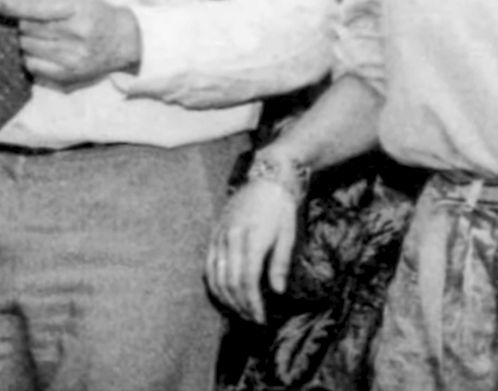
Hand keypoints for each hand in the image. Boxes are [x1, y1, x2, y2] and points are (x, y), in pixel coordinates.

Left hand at [0, 0, 140, 86]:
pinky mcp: (68, 75)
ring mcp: (72, 57)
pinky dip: (31, 55)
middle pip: (27, 27)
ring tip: (47, 35)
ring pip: (27, 46)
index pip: (36, 8)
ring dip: (27, 39)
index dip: (12, 6)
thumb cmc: (92, 12)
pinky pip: (32, 65)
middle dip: (24, 22)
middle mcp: (75, 34)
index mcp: (76, 9)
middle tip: (39, 21)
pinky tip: (46, 50)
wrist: (123, 40)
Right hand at [208, 175, 300, 323]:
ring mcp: (219, 235)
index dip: (252, 303)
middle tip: (252, 319)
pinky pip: (209, 263)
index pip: (247, 280)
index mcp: (251, 239)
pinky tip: (222, 292)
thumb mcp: (288, 234)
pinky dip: (213, 282)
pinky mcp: (214, 233)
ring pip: (215, 274)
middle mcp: (231, 238)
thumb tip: (277, 292)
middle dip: (240, 305)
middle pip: (230, 281)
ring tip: (238, 310)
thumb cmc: (281, 207)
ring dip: (225, 297)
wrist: (265, 178)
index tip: (260, 319)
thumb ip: (279, 263)